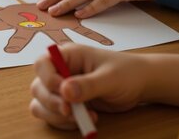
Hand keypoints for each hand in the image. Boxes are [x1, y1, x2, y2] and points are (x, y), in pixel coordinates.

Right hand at [29, 43, 147, 129]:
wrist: (141, 84)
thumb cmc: (127, 72)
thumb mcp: (110, 77)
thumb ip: (87, 84)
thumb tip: (65, 91)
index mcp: (67, 56)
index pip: (42, 64)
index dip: (47, 79)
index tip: (63, 92)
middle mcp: (60, 71)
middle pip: (38, 87)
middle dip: (52, 102)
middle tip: (70, 111)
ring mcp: (62, 88)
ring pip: (40, 103)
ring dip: (55, 115)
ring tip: (80, 118)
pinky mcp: (67, 103)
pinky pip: (52, 115)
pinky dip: (63, 122)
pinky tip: (84, 120)